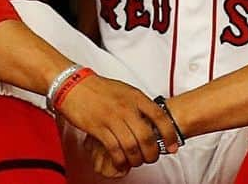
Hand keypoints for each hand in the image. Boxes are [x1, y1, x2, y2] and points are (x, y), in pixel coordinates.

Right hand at [59, 75, 177, 176]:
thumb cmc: (99, 88)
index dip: (169, 134)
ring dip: (137, 159)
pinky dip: (121, 161)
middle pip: (147, 137)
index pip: (160, 117)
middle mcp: (126, 107)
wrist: (74, 85)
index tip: (173, 145)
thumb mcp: (125, 90)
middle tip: (151, 157)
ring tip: (136, 161)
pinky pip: (115, 150)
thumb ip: (138, 105)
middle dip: (152, 153)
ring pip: (132, 147)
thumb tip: (152, 121)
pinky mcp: (99, 129)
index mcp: (135, 96)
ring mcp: (112, 118)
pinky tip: (121, 162)